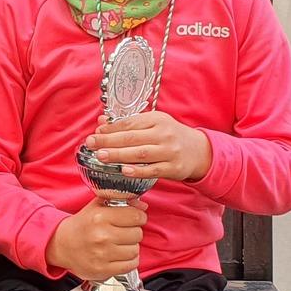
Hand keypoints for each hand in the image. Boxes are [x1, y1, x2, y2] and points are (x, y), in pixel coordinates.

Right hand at [47, 197, 145, 282]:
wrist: (62, 245)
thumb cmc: (81, 226)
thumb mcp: (96, 207)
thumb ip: (119, 201)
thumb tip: (142, 205)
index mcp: (99, 217)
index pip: (136, 216)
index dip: (139, 217)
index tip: (135, 219)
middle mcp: (101, 236)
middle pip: (137, 233)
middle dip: (133, 232)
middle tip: (123, 232)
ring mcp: (102, 254)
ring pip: (135, 250)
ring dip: (131, 247)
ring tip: (119, 244)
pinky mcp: (103, 270)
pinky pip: (131, 264)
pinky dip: (129, 260)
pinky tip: (119, 255)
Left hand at [86, 111, 211, 181]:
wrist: (198, 151)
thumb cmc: (170, 137)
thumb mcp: (153, 125)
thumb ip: (129, 124)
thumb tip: (102, 123)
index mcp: (157, 119)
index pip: (130, 122)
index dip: (111, 128)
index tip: (96, 133)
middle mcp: (164, 134)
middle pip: (132, 137)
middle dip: (109, 141)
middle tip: (91, 144)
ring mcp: (169, 151)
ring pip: (141, 153)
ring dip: (119, 155)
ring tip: (101, 156)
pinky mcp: (173, 167)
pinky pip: (153, 170)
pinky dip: (138, 170)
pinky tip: (124, 170)